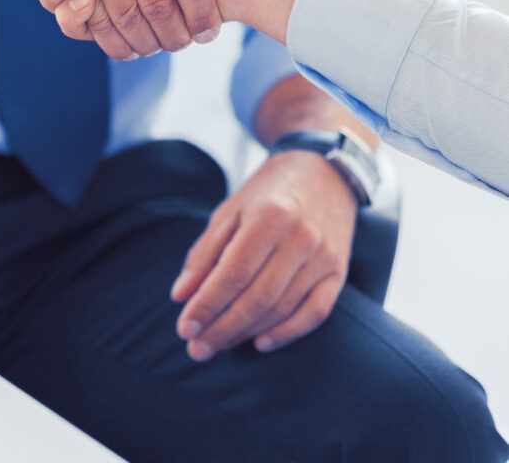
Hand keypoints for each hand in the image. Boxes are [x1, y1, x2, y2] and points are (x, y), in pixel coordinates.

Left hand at [170, 149, 355, 356]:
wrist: (324, 173)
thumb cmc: (268, 192)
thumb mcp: (231, 210)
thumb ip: (206, 252)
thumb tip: (181, 296)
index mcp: (270, 215)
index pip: (234, 273)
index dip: (207, 304)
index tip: (184, 327)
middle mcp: (301, 237)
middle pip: (258, 297)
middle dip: (222, 327)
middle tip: (196, 348)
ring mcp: (324, 257)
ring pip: (283, 308)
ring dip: (247, 333)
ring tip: (218, 344)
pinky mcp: (340, 271)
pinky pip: (315, 313)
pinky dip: (287, 333)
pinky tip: (260, 342)